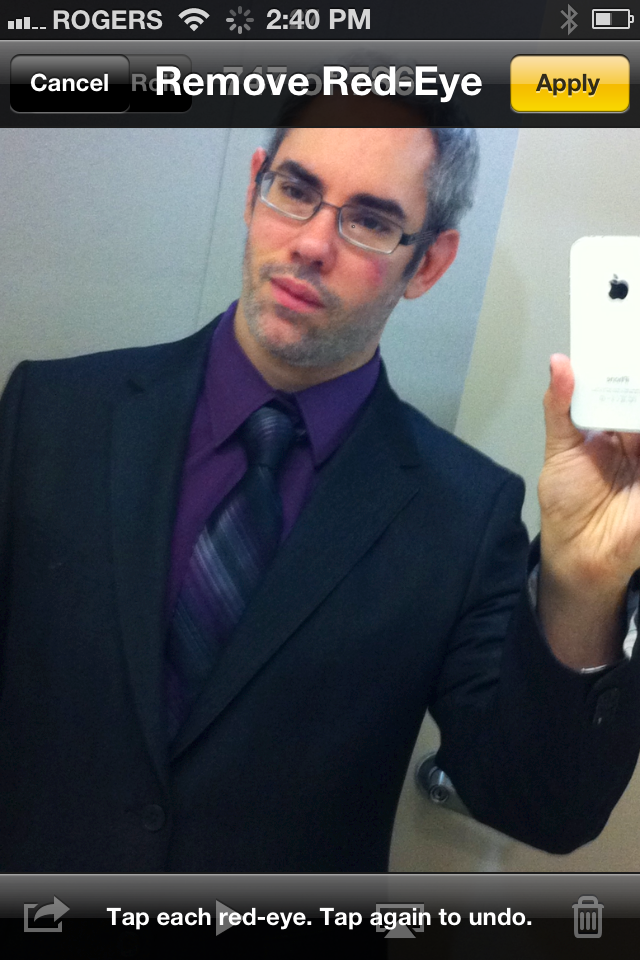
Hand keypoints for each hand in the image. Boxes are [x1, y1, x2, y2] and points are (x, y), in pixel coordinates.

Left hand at [537, 354, 638, 666]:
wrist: (580, 551)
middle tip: (632, 337)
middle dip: (635, 374)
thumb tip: (559, 362)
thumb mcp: (560, 449)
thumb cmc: (568, 502)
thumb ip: (561, 406)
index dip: (628, 360)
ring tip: (628, 417)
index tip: (628, 325)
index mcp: (619, 424)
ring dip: (637, 395)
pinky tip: (634, 430)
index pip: (629, 384)